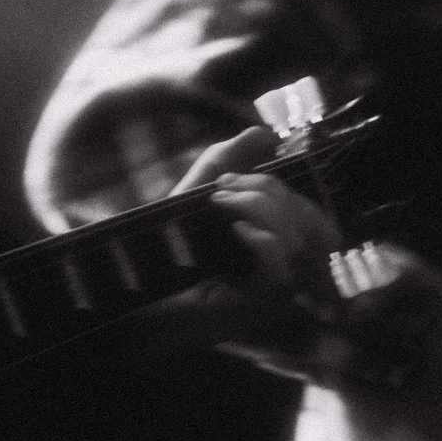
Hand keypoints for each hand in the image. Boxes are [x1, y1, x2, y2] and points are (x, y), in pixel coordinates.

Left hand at [114, 123, 342, 358]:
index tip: (232, 179)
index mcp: (275, 242)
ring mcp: (273, 292)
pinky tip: (237, 231)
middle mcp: (283, 269)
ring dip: (259, 209)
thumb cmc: (167, 246)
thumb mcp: (197, 193)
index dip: (281, 187)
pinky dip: (264, 242)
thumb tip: (265, 132)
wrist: (131, 291)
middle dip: (267, 191)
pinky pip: (281, 272)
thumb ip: (228, 160)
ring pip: (297, 240)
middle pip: (307, 221)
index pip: (310, 212)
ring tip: (219, 205)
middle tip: (221, 190)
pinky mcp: (256, 307)